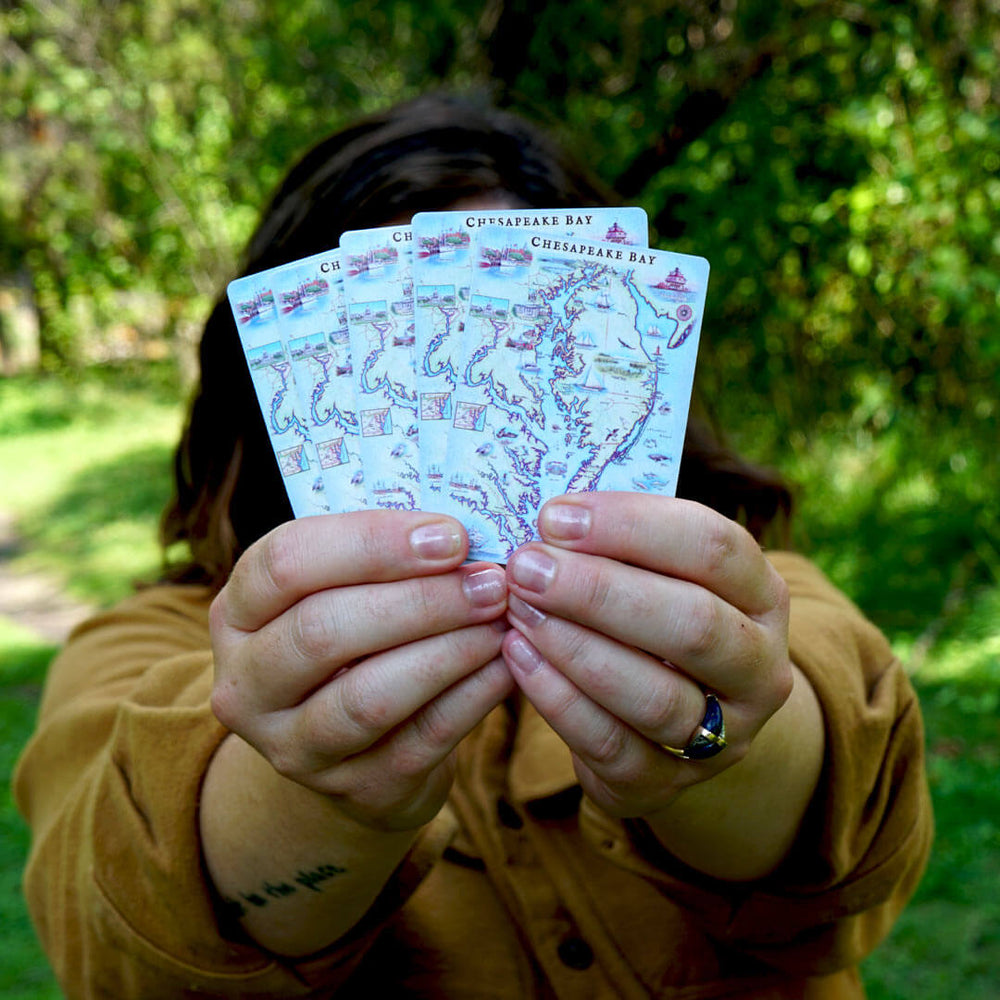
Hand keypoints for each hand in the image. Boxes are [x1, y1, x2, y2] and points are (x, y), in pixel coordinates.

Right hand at [209, 510, 512, 831]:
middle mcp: (247, 685)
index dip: (371, 543)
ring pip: (371, 696)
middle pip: (324, 631)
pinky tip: (508, 663)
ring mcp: (294, 748)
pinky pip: (422, 739)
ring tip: (502, 617)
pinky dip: (473, 695)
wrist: (353, 750)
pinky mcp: (356, 790)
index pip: (286, 563)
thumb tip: (460, 528)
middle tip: (491, 580)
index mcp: (237, 613)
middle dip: (420, 599)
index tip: (450, 535)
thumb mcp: (340, 592)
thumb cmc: (355, 641)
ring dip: (449, 649)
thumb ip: (380, 558)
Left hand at [501, 493, 792, 820]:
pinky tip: (517, 654)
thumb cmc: (653, 615)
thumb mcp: (659, 573)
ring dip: (575, 646)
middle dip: (598, 591)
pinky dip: (557, 698)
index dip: (633, 525)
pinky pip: (610, 744)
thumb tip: (549, 513)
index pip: (715, 547)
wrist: (673, 721)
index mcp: (763, 594)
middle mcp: (760, 667)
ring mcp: (723, 736)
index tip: (555, 515)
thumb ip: (621, 543)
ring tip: (517, 608)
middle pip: (693, 625)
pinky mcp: (667, 784)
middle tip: (527, 566)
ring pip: (655, 695)